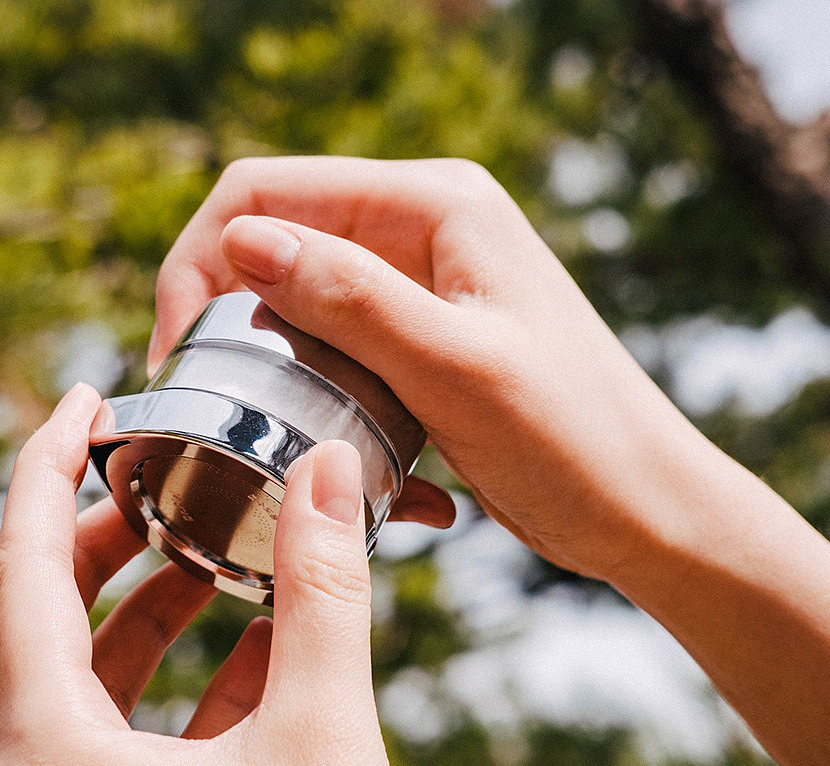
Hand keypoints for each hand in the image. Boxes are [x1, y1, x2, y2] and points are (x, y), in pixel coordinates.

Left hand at [0, 383, 438, 765]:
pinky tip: (241, 664)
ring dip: (124, 627)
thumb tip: (325, 470)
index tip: (82, 402)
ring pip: (52, 700)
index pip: (20, 577)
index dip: (44, 472)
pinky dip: (150, 701)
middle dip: (86, 550)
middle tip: (156, 490)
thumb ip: (322, 592)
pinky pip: (90, 762)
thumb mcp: (330, 742)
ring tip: (208, 570)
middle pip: (19, 635)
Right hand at [153, 156, 719, 581]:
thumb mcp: (454, 367)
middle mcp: (422, 231)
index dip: (202, 261)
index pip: (266, 192)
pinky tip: (389, 479)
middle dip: (233, 324)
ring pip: (300, 313)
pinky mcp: (422, 348)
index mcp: (433, 205)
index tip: (180, 354)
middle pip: (275, 249)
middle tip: (223, 411)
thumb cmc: (576, 437)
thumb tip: (242, 243)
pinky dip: (335, 412)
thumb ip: (349, 299)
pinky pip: (339, 361)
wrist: (649, 509)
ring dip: (286, 379)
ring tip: (303, 449)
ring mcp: (422, 290)